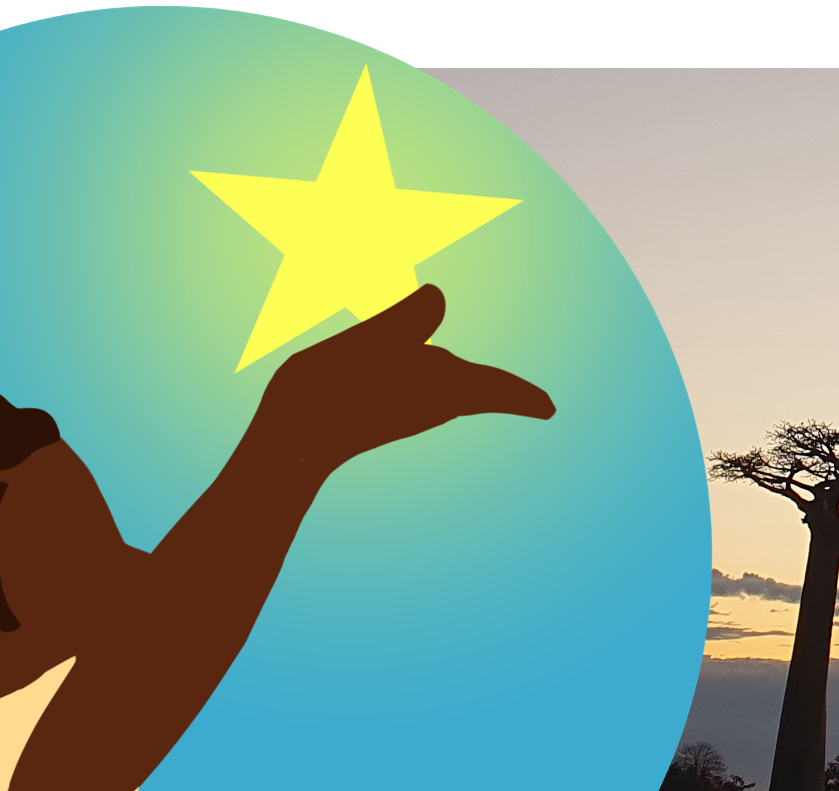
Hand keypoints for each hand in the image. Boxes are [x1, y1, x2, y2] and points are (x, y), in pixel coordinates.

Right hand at [251, 285, 555, 465]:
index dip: (520, 396)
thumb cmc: (329, 396)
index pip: (491, 390)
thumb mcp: (366, 345)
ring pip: (443, 392)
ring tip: (478, 382)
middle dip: (498, 391)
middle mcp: (425, 404)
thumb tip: (438, 296)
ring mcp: (399, 411)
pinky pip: (413, 394)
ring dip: (463, 383)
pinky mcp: (374, 413)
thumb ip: (404, 321)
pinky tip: (413, 372)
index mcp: (439, 390)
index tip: (550, 410)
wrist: (288, 447)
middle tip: (536, 403)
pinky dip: (426, 379)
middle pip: (472, 392)